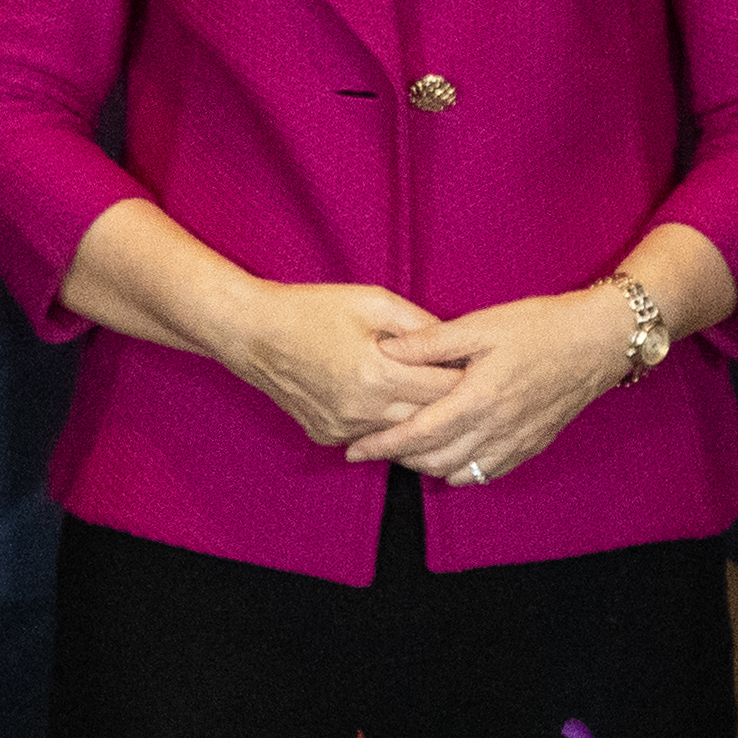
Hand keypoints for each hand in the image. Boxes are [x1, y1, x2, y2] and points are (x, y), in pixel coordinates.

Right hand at [209, 276, 454, 450]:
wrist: (251, 334)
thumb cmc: (311, 309)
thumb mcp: (372, 301)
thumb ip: (419, 325)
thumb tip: (454, 344)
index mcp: (377, 375)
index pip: (443, 389)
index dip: (469, 380)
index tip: (486, 370)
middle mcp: (362, 411)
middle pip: (428, 419)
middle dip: (453, 404)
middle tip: (475, 389)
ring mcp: (343, 429)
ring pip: (402, 435)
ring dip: (423, 419)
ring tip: (443, 402)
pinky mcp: (328, 436)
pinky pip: (372, 436)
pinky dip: (388, 424)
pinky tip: (395, 405)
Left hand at [350, 288, 628, 482]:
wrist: (598, 341)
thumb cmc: (540, 327)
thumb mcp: (482, 325)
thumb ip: (431, 342)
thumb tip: (385, 350)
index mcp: (478, 399)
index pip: (418, 433)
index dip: (382, 445)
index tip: (354, 449)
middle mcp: (495, 430)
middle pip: (433, 459)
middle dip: (398, 458)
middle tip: (372, 447)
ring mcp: (516, 442)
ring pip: (458, 472)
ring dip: (426, 466)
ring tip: (404, 451)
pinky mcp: (532, 446)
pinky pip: (487, 473)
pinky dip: (460, 472)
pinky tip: (448, 458)